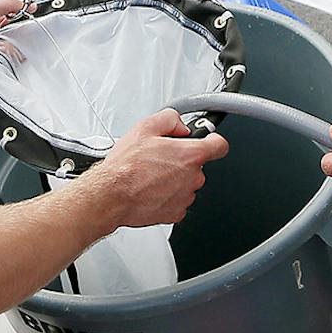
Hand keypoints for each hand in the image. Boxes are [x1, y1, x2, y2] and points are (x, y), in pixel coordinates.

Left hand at [0, 0, 22, 98]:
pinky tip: (0, 63)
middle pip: (17, 35)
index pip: (11, 15)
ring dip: (11, 51)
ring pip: (16, 52)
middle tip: (16, 33)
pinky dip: (9, 66)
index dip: (22, 13)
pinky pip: (11, 69)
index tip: (33, 10)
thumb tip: (21, 2)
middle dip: (20, 34)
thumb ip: (2, 5)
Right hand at [79, 109, 229, 229]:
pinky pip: (177, 201)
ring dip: (174, 179)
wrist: (111, 195)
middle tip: (159, 158)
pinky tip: (151, 190)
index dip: (213, 141)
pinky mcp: (175, 213)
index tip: (208, 141)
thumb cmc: (126, 166)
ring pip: (186, 184)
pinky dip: (167, 196)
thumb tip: (180, 126)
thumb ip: (170, 119)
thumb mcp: (145, 127)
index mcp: (190, 155)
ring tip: (150, 175)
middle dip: (182, 161)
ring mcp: (185, 197)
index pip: (219, 146)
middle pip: (197, 166)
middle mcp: (193, 178)